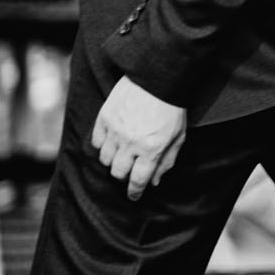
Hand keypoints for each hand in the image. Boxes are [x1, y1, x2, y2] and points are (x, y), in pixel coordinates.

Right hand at [91, 75, 188, 200]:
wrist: (157, 79)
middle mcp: (131, 143)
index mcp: (151, 149)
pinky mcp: (104, 118)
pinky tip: (112, 141)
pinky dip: (103, 145)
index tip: (134, 196)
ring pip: (105, 159)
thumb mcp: (178, 137)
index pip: (138, 180)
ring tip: (121, 155)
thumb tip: (154, 181)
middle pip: (118, 172)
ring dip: (113, 161)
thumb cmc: (171, 109)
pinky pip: (97, 141)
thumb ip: (166, 161)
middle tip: (129, 171)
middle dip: (124, 176)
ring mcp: (115, 130)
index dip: (135, 192)